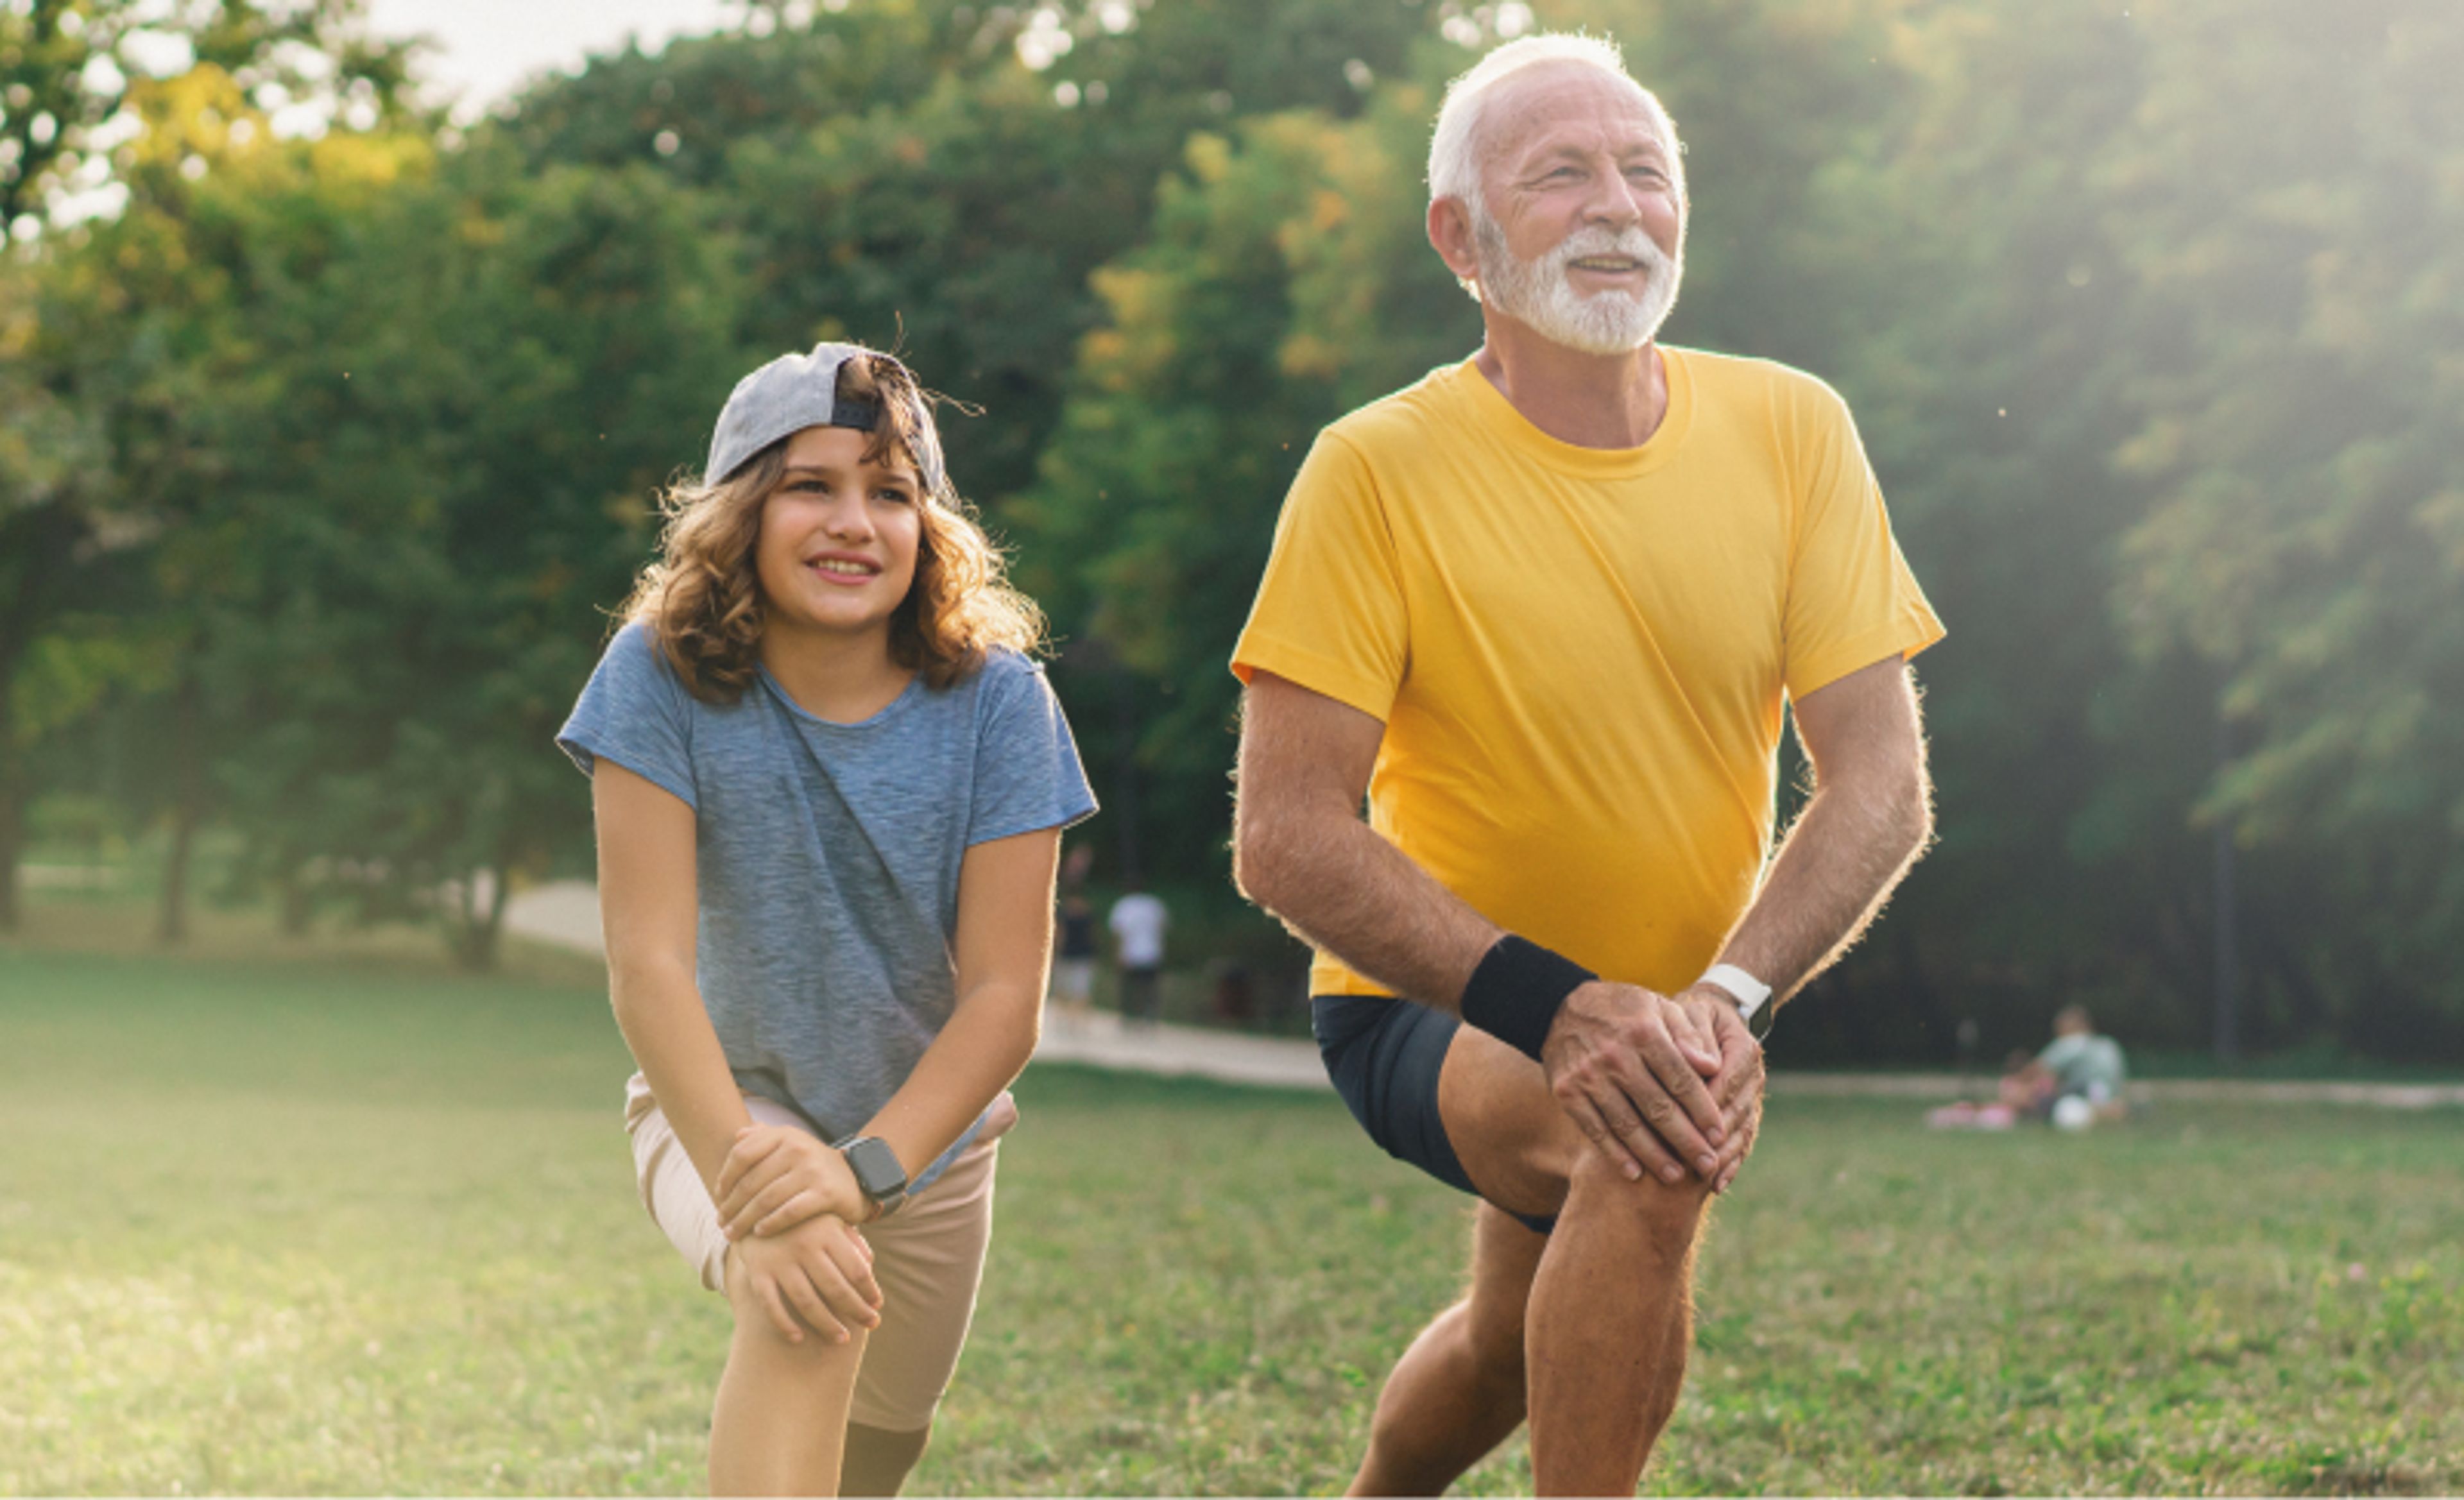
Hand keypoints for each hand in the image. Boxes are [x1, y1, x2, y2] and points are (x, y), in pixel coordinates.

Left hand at [716, 1124, 869, 1238]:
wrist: (857, 1179)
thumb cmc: (813, 1166)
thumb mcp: (792, 1145)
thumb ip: (765, 1137)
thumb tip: (738, 1134)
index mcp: (784, 1134)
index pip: (742, 1155)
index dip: (724, 1178)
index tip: (718, 1198)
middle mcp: (798, 1148)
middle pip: (751, 1182)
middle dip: (731, 1206)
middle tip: (721, 1223)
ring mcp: (812, 1170)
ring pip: (766, 1199)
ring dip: (745, 1220)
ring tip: (733, 1234)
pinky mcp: (825, 1193)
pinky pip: (790, 1212)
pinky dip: (771, 1224)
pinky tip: (760, 1233)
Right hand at [727, 1212, 882, 1344]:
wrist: (756, 1204)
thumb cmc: (803, 1218)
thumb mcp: (829, 1219)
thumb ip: (851, 1240)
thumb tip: (870, 1266)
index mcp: (827, 1232)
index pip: (857, 1269)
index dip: (870, 1290)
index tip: (878, 1305)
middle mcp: (805, 1246)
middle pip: (837, 1289)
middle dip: (857, 1311)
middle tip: (872, 1324)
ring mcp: (780, 1261)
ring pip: (807, 1302)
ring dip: (827, 1325)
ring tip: (842, 1339)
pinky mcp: (758, 1272)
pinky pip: (771, 1305)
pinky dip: (784, 1325)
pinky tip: (798, 1339)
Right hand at [1538, 981, 1727, 1184]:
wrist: (1558, 1007)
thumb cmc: (1623, 1011)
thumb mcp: (1659, 1007)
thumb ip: (1688, 1036)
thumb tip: (1714, 1068)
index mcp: (1644, 1033)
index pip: (1681, 1080)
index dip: (1703, 1111)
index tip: (1719, 1136)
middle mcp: (1616, 1056)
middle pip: (1658, 1108)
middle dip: (1686, 1141)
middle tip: (1707, 1166)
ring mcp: (1588, 1076)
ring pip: (1627, 1125)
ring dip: (1654, 1156)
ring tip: (1676, 1177)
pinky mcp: (1566, 1093)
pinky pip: (1595, 1129)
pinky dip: (1614, 1154)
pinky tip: (1634, 1173)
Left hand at [1677, 985, 1766, 1192]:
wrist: (1709, 1019)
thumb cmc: (1692, 1015)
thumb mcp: (1692, 1014)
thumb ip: (1694, 1035)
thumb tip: (1705, 1064)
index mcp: (1743, 1048)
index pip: (1727, 1080)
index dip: (1711, 1105)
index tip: (1691, 1126)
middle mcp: (1754, 1075)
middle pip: (1738, 1111)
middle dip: (1717, 1138)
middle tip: (1697, 1160)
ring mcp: (1753, 1097)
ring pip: (1742, 1130)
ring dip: (1725, 1156)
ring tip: (1705, 1177)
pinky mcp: (1746, 1112)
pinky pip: (1743, 1140)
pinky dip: (1732, 1164)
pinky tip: (1717, 1184)